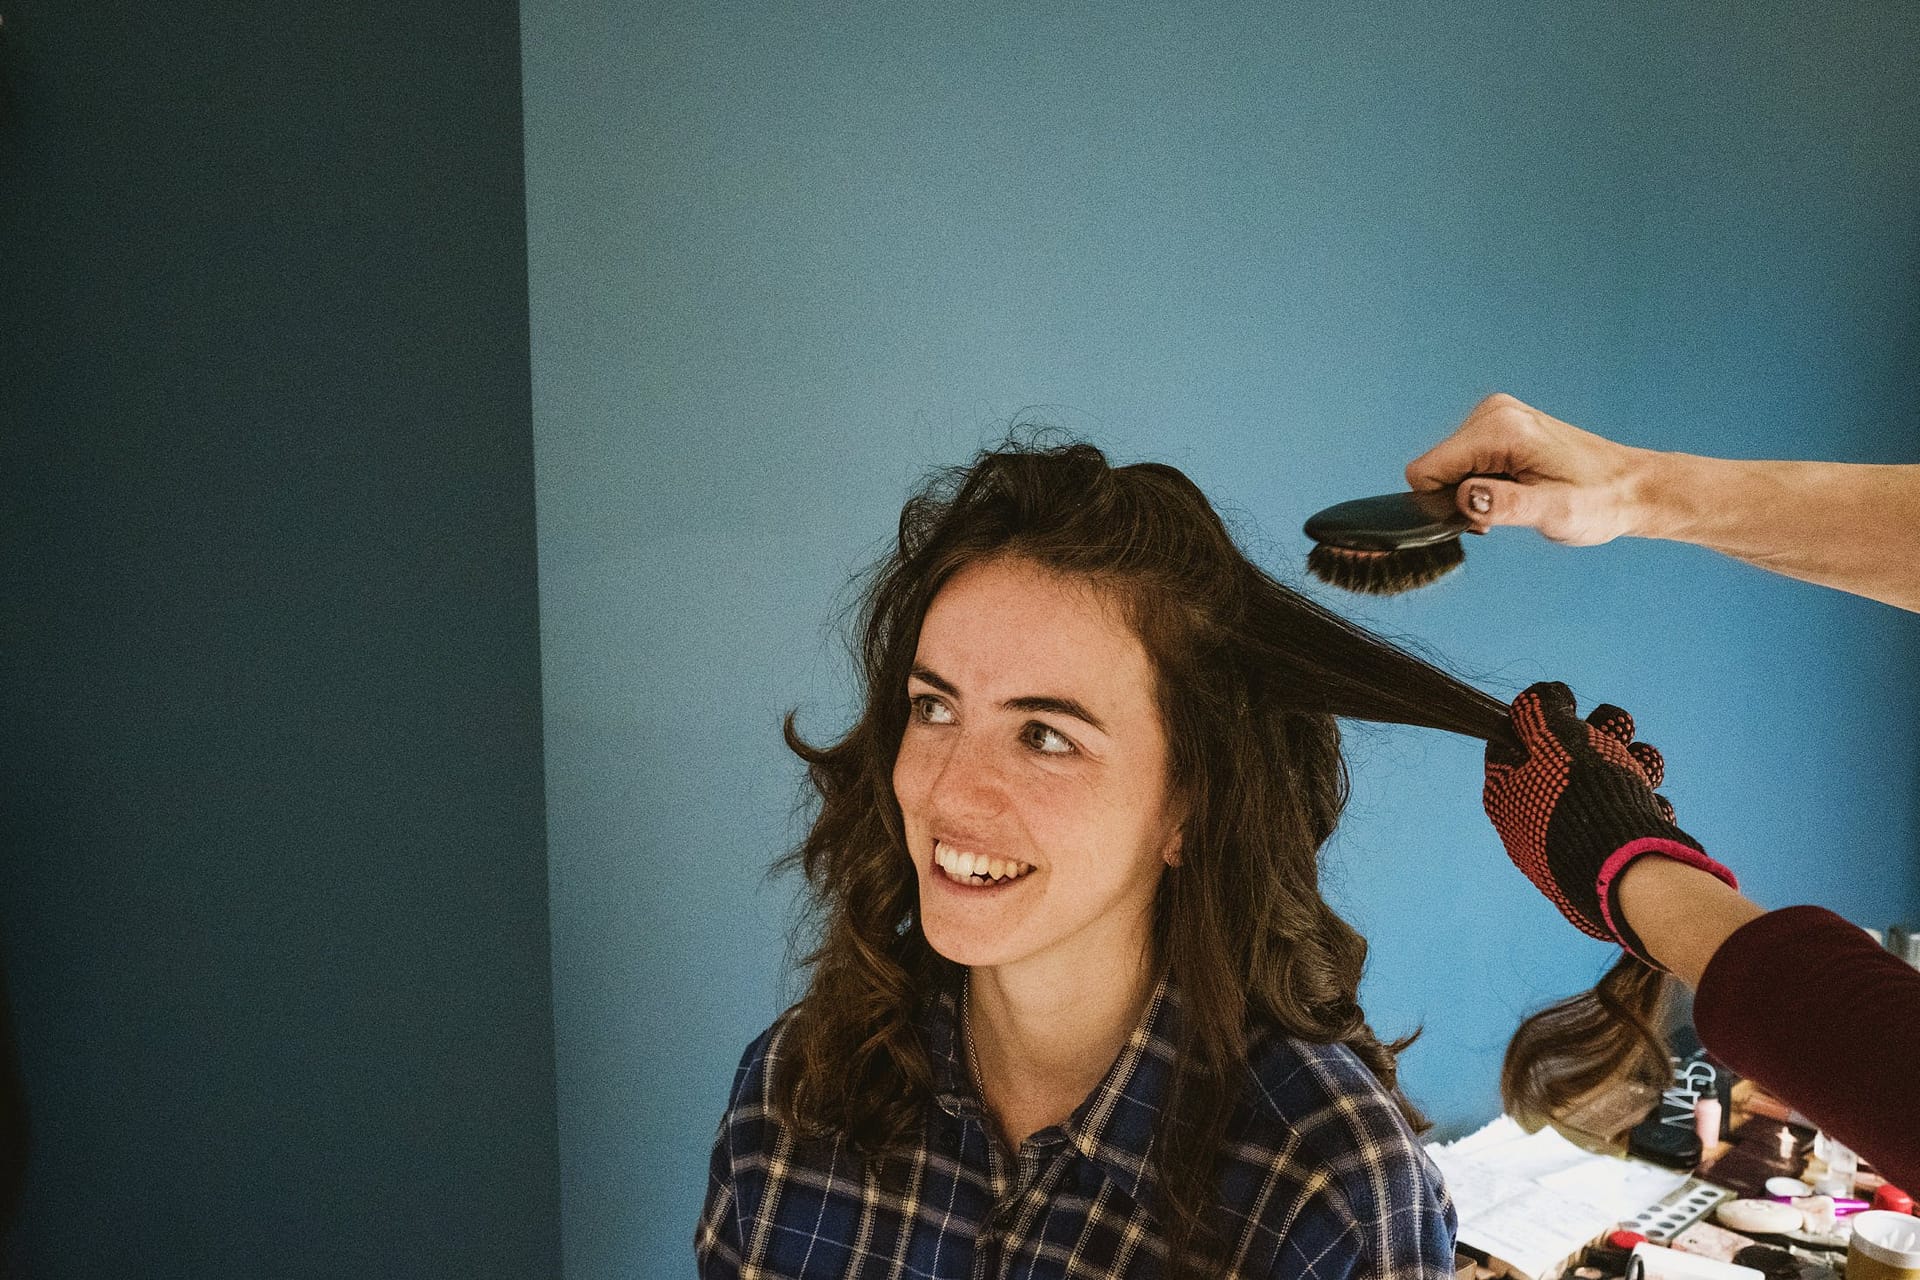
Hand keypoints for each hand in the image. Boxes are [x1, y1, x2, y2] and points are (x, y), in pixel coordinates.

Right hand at [1406, 394, 1650, 545]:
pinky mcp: (1501, 424)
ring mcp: (1496, 415)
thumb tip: (1462, 499)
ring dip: (1473, 491)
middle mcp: (1493, 413)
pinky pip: (1465, 460)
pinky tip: (1516, 487)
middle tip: (1508, 510)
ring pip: (1449, 466)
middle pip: (1436, 467)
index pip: (1425, 470)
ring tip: (1517, 498)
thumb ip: (1504, 505)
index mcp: (1500, 430)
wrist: (1632, 486)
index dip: (1445, 503)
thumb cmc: (1600, 501)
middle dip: (1460, 498)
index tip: (1486, 516)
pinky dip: (1483, 481)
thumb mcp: (1554, 512)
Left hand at [1483, 682, 1737, 968]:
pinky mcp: (1612, 856)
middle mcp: (1533, 819)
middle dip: (1600, 735)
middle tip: (1618, 727)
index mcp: (1506, 792)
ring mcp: (1574, 840)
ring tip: (1644, 763)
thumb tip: (1545, 695)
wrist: (1628, 871)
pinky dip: (1644, 805)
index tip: (1568, 705)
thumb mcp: (1553, 735)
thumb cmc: (1583, 798)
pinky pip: (1628, 817)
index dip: (1542, 716)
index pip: (1512, 742)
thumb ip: (1542, 708)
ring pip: (1605, 784)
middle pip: (1565, 760)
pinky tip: (1652, 807)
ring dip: (1632, 762)